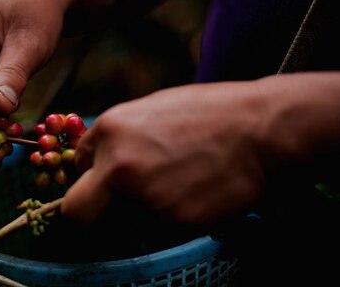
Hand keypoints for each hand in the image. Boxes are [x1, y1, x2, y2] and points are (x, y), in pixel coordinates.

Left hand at [62, 81, 268, 225]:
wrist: (262, 131)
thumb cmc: (212, 113)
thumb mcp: (153, 109)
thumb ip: (118, 136)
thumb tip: (99, 158)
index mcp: (110, 130)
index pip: (77, 170)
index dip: (94, 174)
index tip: (111, 176)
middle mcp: (117, 167)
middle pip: (78, 213)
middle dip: (93, 210)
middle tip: (118, 203)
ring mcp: (144, 199)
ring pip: (119, 225)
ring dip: (135, 214)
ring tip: (173, 188)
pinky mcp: (171, 224)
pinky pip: (153, 230)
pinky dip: (166, 220)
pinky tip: (191, 196)